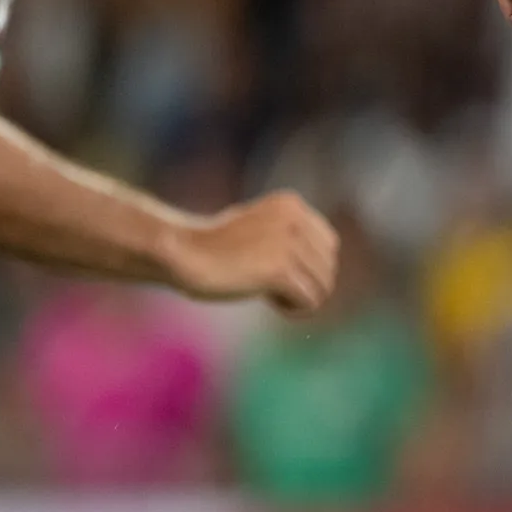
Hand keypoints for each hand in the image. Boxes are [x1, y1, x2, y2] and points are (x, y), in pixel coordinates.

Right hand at [164, 191, 338, 314]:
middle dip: (304, 282)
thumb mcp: (261, 225)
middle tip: (269, 281)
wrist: (180, 254)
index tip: (272, 265)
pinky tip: (268, 299)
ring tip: (267, 289)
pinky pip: (310, 301)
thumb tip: (332, 249)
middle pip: (328, 268)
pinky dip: (293, 308)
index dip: (306, 265)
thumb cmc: (217, 247)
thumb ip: (294, 231)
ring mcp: (287, 244)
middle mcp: (294, 218)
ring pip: (323, 287)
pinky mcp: (279, 270)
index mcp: (292, 204)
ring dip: (297, 296)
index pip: (329, 246)